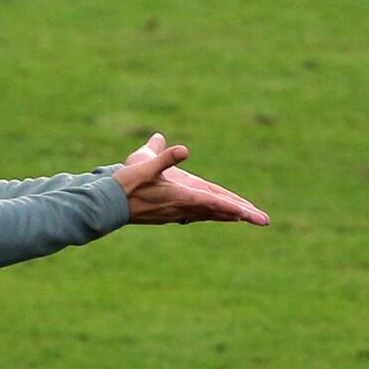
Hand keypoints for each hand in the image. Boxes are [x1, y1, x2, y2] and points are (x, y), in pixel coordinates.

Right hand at [113, 133, 270, 225]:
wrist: (105, 204)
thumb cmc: (125, 183)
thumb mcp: (144, 164)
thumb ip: (164, 156)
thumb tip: (181, 148)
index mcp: (180, 195)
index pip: (213, 202)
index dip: (233, 206)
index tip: (251, 214)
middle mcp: (181, 207)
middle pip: (218, 211)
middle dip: (241, 214)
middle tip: (263, 220)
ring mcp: (175, 212)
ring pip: (209, 214)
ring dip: (228, 215)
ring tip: (244, 217)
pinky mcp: (168, 214)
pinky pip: (197, 215)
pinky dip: (212, 214)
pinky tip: (211, 214)